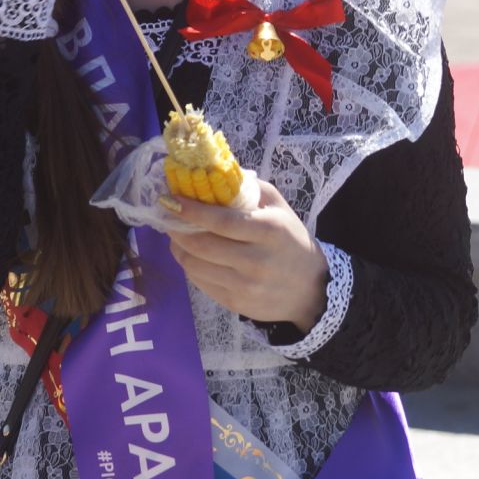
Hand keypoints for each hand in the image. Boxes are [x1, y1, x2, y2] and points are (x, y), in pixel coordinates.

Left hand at [162, 179, 330, 329]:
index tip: (170, 199)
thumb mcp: (278, 208)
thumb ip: (248, 189)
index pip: (222, 222)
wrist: (310, 289)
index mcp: (269, 232)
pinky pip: (200, 283)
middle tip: (168, 217)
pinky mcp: (235, 304)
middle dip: (177, 230)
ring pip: (195, 266)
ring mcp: (245, 287)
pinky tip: (191, 254)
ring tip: (176, 235)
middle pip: (202, 246)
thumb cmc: (290, 240)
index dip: (191, 211)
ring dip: (178, 248)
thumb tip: (211, 175)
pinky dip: (189, 265)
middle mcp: (256, 262)